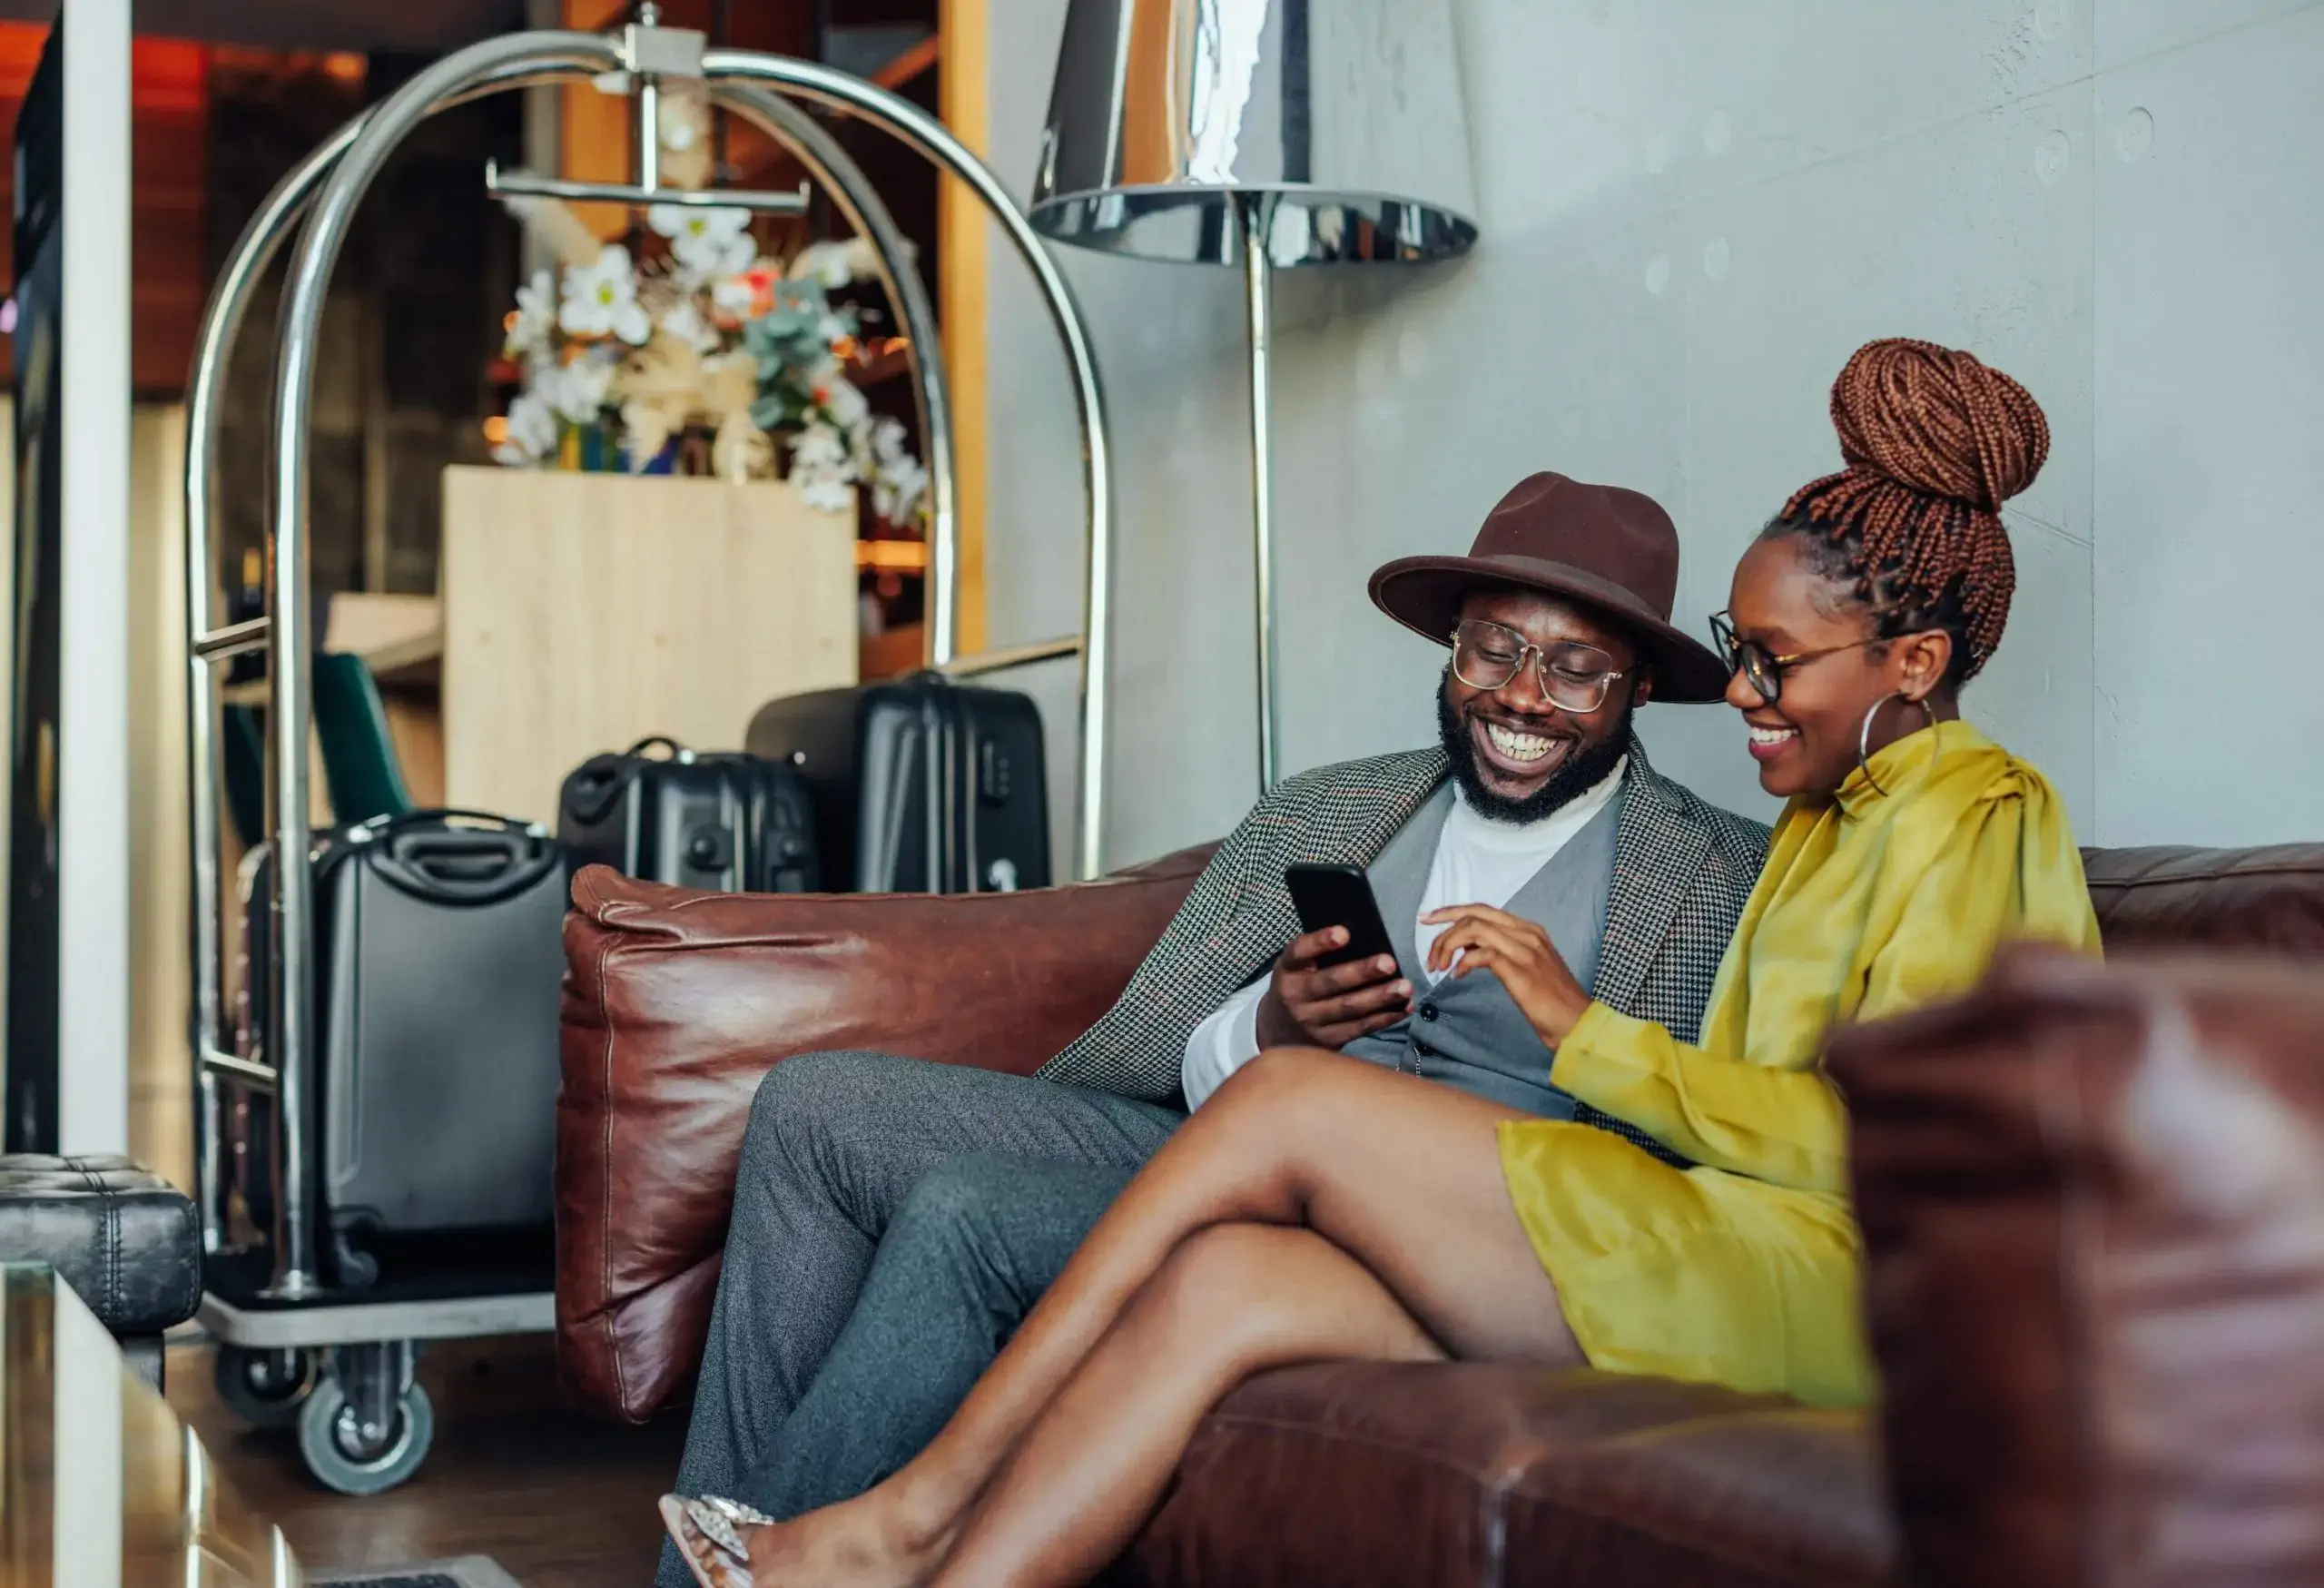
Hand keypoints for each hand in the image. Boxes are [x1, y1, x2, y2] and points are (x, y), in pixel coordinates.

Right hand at [1254, 926, 1412, 1049]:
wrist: (1280, 1032)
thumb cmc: (1299, 986)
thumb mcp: (1298, 968)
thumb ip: (1320, 955)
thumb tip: (1366, 938)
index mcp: (1287, 970)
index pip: (1299, 952)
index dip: (1320, 942)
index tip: (1344, 933)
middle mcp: (1295, 997)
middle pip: (1330, 983)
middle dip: (1361, 972)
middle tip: (1389, 963)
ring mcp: (1311, 1022)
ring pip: (1349, 1008)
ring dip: (1380, 998)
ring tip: (1405, 987)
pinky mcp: (1328, 1041)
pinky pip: (1359, 1028)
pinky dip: (1384, 1018)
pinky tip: (1403, 1007)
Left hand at [1420, 904, 1590, 1044]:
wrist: (1576, 1023)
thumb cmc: (1551, 1001)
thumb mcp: (1527, 967)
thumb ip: (1502, 952)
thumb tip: (1469, 949)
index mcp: (1529, 930)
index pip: (1484, 909)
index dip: (1453, 911)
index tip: (1430, 919)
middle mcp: (1526, 933)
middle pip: (1475, 914)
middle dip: (1444, 922)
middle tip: (1425, 935)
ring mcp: (1524, 950)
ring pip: (1474, 929)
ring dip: (1448, 945)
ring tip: (1439, 966)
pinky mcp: (1518, 970)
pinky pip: (1480, 955)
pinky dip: (1462, 963)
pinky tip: (1456, 976)